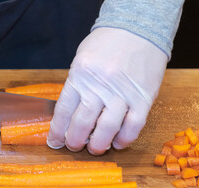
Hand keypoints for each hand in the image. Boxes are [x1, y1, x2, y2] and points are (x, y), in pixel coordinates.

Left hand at [47, 27, 167, 154]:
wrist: (138, 28)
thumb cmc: (106, 44)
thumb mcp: (81, 61)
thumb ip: (76, 86)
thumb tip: (69, 117)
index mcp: (80, 75)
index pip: (64, 111)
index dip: (57, 131)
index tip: (55, 142)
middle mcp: (100, 85)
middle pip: (83, 123)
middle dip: (75, 141)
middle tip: (74, 146)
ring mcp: (123, 92)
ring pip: (107, 129)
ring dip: (98, 145)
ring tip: (94, 148)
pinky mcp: (144, 97)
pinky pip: (134, 126)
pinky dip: (124, 139)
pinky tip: (117, 142)